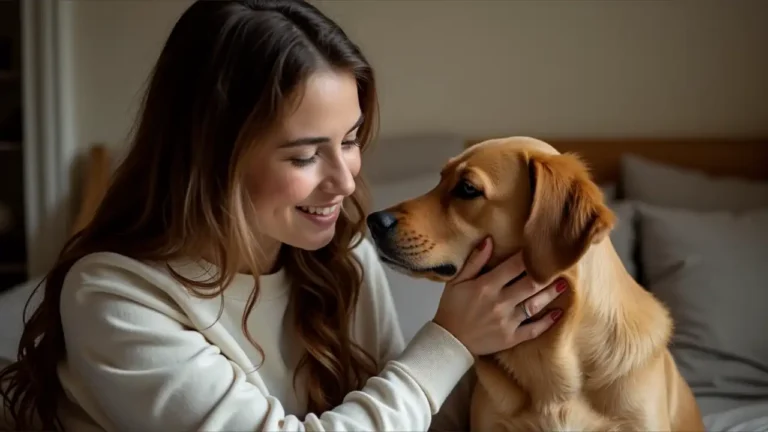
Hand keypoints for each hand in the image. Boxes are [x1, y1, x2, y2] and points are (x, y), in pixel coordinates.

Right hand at [432, 237, 566, 355]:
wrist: (449, 341)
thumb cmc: (452, 307)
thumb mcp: (457, 281)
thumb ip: (474, 261)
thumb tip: (489, 240)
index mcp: (486, 286)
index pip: (514, 266)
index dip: (529, 256)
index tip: (541, 248)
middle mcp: (499, 302)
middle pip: (530, 284)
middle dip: (547, 274)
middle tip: (561, 266)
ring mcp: (507, 321)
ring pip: (535, 305)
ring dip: (550, 294)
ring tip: (563, 285)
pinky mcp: (511, 338)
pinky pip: (533, 330)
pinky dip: (547, 322)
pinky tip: (558, 313)